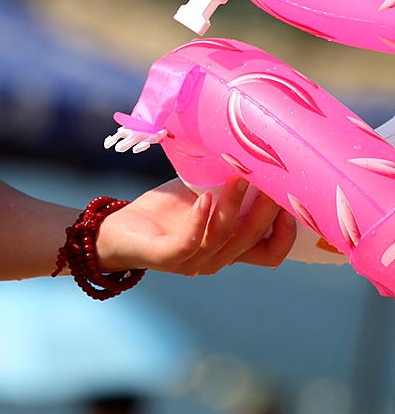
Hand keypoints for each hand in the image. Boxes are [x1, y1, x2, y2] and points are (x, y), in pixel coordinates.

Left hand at [96, 177, 295, 275]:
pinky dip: (200, 220)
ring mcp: (193, 261)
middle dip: (267, 210)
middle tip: (273, 178)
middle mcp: (217, 258)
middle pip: (254, 240)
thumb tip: (260, 152)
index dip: (287, 232)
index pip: (272, 253)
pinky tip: (205, 198)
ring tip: (239, 176)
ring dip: (234, 204)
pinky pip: (190, 242)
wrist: (120, 227)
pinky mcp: (166, 257)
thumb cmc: (167, 210)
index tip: (292, 200)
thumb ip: (232, 187)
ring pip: (224, 236)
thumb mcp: (206, 194)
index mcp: (231, 248)